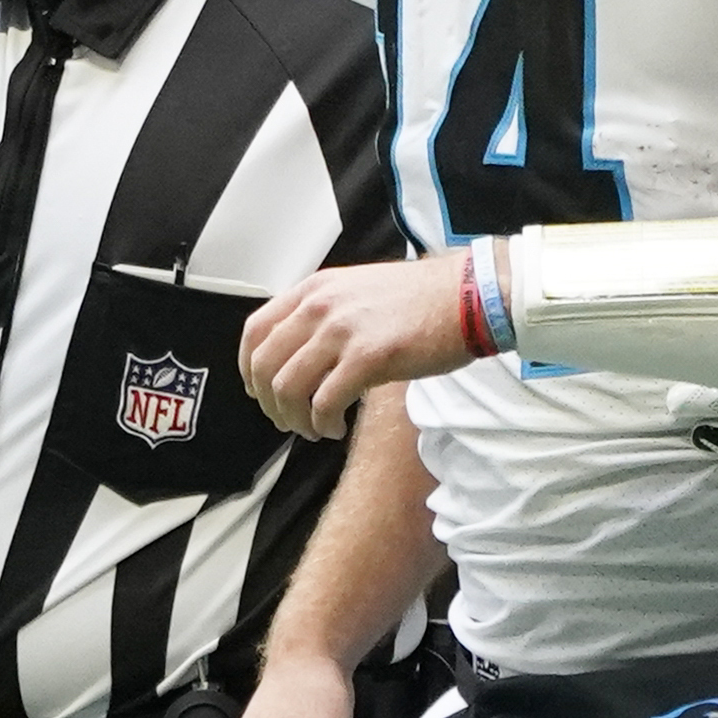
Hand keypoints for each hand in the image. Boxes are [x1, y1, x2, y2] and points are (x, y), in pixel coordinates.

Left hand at [243, 257, 474, 437]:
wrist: (468, 297)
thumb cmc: (423, 300)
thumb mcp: (359, 291)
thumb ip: (327, 314)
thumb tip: (306, 353)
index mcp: (314, 289)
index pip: (256, 331)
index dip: (249, 370)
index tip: (259, 391)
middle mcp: (320, 307)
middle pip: (265, 366)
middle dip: (270, 404)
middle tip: (288, 421)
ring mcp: (342, 331)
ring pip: (288, 388)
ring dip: (295, 419)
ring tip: (314, 429)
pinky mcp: (368, 357)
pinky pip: (324, 402)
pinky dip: (323, 424)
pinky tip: (335, 428)